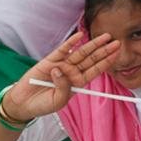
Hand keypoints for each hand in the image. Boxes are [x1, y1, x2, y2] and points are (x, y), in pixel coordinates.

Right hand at [0, 31, 120, 121]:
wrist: (23, 103)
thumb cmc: (43, 105)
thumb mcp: (58, 101)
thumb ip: (63, 88)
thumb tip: (60, 71)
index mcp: (77, 82)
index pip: (95, 70)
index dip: (106, 62)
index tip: (117, 54)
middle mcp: (72, 72)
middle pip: (91, 59)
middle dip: (104, 51)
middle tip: (117, 42)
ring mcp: (62, 65)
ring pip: (80, 53)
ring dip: (93, 44)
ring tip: (105, 37)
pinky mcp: (49, 60)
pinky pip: (62, 50)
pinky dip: (70, 42)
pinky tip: (80, 35)